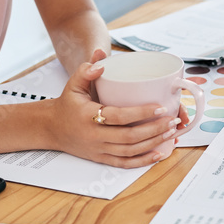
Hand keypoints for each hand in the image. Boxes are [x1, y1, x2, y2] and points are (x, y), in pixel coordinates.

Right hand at [51, 49, 181, 168]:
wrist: (52, 128)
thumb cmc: (67, 105)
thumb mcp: (73, 84)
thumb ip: (86, 70)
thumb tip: (101, 60)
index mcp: (88, 117)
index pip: (119, 117)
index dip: (141, 114)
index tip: (160, 107)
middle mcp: (94, 136)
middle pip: (129, 138)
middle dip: (154, 130)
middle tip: (172, 121)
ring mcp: (99, 150)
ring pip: (130, 151)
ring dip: (153, 143)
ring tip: (170, 133)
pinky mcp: (101, 159)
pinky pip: (124, 163)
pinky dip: (143, 161)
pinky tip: (158, 154)